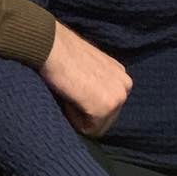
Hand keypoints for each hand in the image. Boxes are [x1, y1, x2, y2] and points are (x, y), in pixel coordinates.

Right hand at [41, 21, 131, 136]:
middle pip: (106, 120)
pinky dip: (74, 118)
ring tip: (70, 93)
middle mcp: (125, 86)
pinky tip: (69, 96)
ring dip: (80, 116)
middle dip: (86, 114)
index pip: (108, 107)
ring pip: (98, 127)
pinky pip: (87, 129)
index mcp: (121, 75)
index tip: (75, 90)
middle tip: (71, 93)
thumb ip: (97, 83)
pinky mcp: (105, 107)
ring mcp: (117, 97)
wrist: (51, 46)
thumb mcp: (89, 67)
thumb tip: (90, 99)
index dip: (87, 105)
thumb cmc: (63, 55)